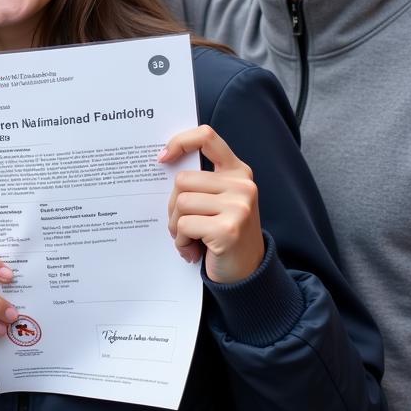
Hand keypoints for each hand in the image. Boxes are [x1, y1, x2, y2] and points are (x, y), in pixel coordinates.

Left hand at [160, 125, 264, 283]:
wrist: (247, 273)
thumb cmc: (223, 234)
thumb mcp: (218, 201)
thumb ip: (200, 182)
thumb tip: (163, 162)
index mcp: (238, 172)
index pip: (207, 137)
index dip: (180, 142)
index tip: (163, 158)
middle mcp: (242, 185)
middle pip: (182, 179)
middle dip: (173, 206)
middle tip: (182, 226)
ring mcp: (238, 207)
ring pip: (181, 203)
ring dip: (176, 226)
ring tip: (189, 239)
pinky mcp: (228, 229)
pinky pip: (185, 226)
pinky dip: (182, 242)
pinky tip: (193, 251)